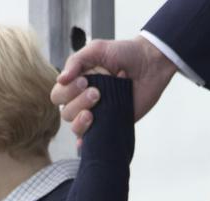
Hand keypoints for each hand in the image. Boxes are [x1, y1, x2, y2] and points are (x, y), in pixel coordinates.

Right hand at [51, 36, 176, 140]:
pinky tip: (87, 141)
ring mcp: (98, 114)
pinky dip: (87, 142)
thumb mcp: (97, 49)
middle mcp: (84, 101)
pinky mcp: (113, 124)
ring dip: (82, 120)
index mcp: (77, 84)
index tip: (84, 81)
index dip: (67, 92)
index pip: (59, 96)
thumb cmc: (124, 53)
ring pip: (77, 127)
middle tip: (97, 92)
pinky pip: (94, 139)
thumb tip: (61, 79)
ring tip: (97, 107)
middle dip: (78, 103)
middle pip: (66, 113)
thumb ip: (76, 61)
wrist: (150, 63)